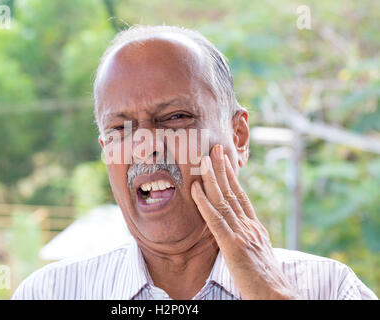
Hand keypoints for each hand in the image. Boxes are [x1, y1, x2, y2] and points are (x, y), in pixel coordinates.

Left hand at [191, 144, 299, 299]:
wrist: (276, 296)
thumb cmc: (266, 280)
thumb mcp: (259, 253)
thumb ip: (249, 238)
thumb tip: (239, 229)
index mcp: (256, 228)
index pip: (241, 196)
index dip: (232, 178)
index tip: (224, 161)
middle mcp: (250, 226)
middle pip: (233, 192)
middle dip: (222, 169)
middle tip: (214, 149)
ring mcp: (242, 234)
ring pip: (223, 200)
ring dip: (212, 178)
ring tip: (203, 159)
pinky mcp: (233, 245)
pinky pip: (215, 220)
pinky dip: (204, 203)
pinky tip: (195, 189)